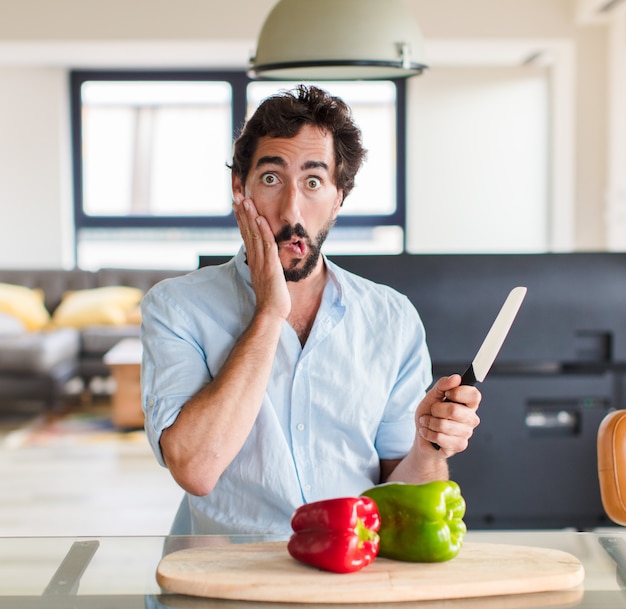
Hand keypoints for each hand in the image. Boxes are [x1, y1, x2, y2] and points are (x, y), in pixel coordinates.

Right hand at [232, 196, 290, 320]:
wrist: (271, 313)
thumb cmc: (271, 298)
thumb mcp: (266, 277)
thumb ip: (264, 265)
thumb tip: (264, 257)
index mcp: (254, 260)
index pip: (246, 236)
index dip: (242, 220)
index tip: (238, 206)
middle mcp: (255, 259)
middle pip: (247, 232)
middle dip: (242, 213)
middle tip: (237, 196)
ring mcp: (261, 262)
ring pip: (254, 235)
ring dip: (250, 217)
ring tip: (246, 201)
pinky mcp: (270, 267)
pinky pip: (266, 245)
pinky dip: (263, 231)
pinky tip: (260, 219)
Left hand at [416, 375, 480, 456]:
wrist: (422, 435)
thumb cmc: (430, 414)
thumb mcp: (432, 396)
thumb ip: (443, 385)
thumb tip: (456, 377)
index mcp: (469, 404)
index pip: (474, 395)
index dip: (457, 392)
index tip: (446, 394)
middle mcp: (471, 418)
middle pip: (454, 410)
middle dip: (435, 410)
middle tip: (432, 411)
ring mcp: (467, 433)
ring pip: (444, 425)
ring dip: (429, 423)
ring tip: (428, 423)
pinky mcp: (459, 445)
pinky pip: (440, 437)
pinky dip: (428, 434)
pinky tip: (428, 433)